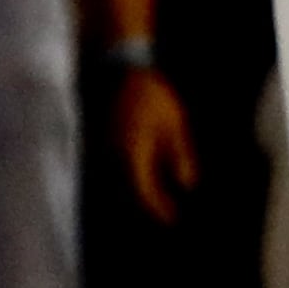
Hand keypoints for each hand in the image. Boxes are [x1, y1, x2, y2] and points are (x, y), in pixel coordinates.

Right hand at [111, 65, 200, 224]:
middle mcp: (112, 156)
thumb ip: (181, 156)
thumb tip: (188, 185)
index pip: (143, 192)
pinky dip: (128, 180)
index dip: (158, 208)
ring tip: (159, 199)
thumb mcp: (175, 124)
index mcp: (132, 152)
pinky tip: (145, 179)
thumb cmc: (151, 95)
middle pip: (128, 194)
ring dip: (137, 194)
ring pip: (119, 184)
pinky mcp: (100, 146)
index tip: (173, 218)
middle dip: (148, 205)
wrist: (120, 69)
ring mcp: (102, 152)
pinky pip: (113, 171)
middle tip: (168, 213)